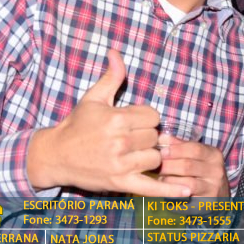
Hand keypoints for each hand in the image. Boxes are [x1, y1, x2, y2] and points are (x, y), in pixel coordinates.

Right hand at [27, 49, 189, 197]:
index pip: (153, 117)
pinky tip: (187, 191)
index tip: (133, 122)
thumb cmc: (77, 125)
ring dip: (150, 157)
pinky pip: (151, 187)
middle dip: (147, 137)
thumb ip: (111, 76)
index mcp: (117, 119)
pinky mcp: (120, 183)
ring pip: (155, 158)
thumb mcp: (93, 98)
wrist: (56, 155)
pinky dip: (169, 190)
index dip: (147, 119)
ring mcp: (121, 164)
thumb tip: (116, 52)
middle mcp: (120, 141)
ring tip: (134, 155)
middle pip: (155, 137)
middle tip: (131, 139)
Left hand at [158, 135, 229, 196]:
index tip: (161, 151)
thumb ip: (179, 145)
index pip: (194, 149)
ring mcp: (212, 189)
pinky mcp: (206, 205)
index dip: (175, 149)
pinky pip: (185, 202)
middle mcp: (216, 172)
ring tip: (159, 179)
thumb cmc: (201, 171)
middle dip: (168, 165)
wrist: (218, 195)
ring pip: (186, 184)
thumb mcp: (196, 156)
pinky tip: (165, 193)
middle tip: (154, 166)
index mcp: (214, 155)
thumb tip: (160, 137)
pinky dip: (172, 198)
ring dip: (169, 181)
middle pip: (188, 166)